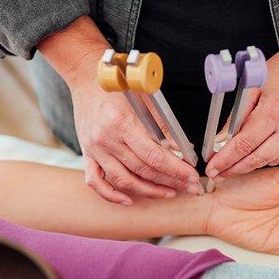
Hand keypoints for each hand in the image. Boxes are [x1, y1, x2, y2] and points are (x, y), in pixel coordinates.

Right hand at [71, 70, 201, 204]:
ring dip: (149, 191)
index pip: (154, 156)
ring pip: (124, 180)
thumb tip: (185, 149)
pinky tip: (129, 200)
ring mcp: (95, 149)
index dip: (176, 169)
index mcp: (122, 124)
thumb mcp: (146, 101)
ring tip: (169, 192)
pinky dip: (112, 195)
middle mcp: (107, 139)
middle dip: (170, 181)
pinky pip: (96, 182)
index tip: (191, 176)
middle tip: (190, 187)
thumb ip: (164, 127)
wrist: (87, 78)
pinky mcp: (87, 154)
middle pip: (142, 170)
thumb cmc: (120, 86)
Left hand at [205, 6, 278, 178]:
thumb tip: (219, 141)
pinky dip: (274, 153)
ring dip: (254, 161)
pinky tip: (267, 143)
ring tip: (241, 156)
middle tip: (219, 172)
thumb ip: (235, 116)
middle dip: (235, 168)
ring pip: (272, 160)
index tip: (212, 168)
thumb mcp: (253, 86)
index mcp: (275, 110)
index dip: (225, 160)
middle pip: (257, 159)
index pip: (243, 144)